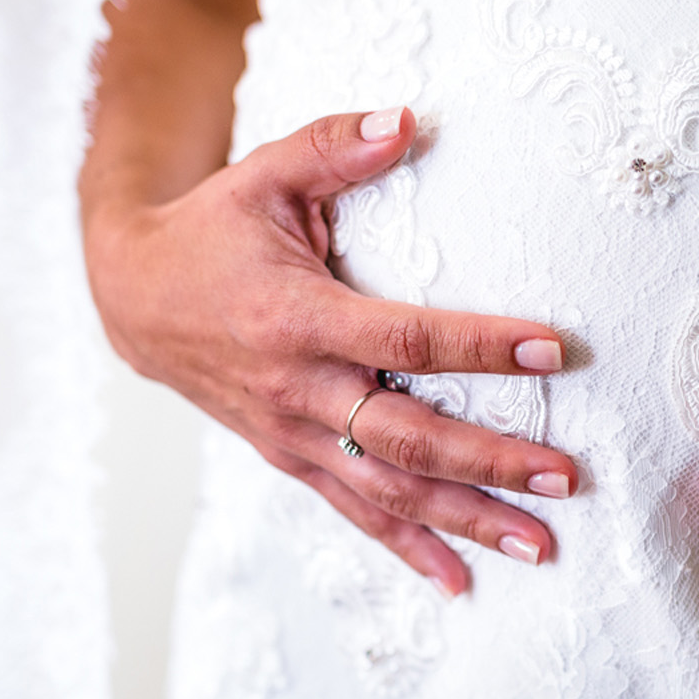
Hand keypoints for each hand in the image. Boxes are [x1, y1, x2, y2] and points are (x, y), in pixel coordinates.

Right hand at [84, 106, 579, 596]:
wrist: (133, 298)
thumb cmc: (212, 230)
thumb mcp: (264, 174)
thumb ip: (333, 146)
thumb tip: (409, 119)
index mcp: (298, 317)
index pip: (405, 339)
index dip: (479, 346)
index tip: (553, 350)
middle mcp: (297, 389)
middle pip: (406, 438)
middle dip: (490, 462)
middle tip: (565, 476)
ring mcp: (292, 434)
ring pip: (387, 491)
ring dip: (465, 520)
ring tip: (540, 543)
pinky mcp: (289, 458)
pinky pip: (353, 512)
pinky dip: (407, 549)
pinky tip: (462, 580)